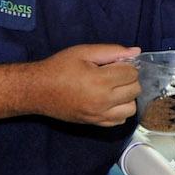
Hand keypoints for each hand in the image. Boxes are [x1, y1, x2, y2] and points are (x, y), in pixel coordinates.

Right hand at [26, 44, 142, 125]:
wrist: (38, 90)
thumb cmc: (59, 68)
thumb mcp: (83, 52)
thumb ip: (112, 51)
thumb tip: (136, 52)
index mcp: (100, 81)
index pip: (132, 73)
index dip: (126, 65)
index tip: (114, 63)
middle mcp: (103, 101)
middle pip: (135, 90)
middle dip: (128, 79)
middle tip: (113, 74)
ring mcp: (99, 115)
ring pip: (131, 108)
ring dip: (127, 97)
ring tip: (113, 89)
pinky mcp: (95, 123)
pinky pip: (120, 121)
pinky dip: (119, 111)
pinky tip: (109, 101)